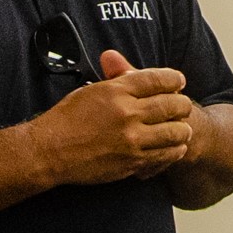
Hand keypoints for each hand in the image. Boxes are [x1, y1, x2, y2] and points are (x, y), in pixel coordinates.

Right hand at [27, 49, 193, 184]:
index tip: (179, 81)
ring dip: (182, 129)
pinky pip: (165, 155)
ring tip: (182, 129)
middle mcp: (127, 113)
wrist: (50, 151)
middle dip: (182, 105)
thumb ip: (115, 80)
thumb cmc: (66, 119)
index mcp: (116, 90)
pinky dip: (174, 151)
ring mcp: (131, 139)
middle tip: (183, 106)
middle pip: (172, 105)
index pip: (158, 79)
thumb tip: (133, 71)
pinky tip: (173, 148)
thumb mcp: (90, 90)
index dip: (174, 79)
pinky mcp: (132, 161)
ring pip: (175, 132)